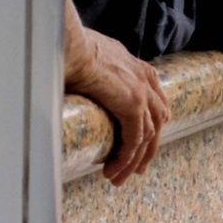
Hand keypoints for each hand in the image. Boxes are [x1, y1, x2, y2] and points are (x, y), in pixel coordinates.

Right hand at [64, 0, 168, 186]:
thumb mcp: (89, 61)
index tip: (142, 147)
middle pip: (155, 124)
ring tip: (117, 178)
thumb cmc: (67, 48)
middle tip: (136, 171)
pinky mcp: (133, 105)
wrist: (67, 44)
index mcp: (136, 68)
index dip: (149, 128)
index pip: (154, 104)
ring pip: (145, 138)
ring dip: (130, 162)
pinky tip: (112, 170)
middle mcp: (144, 80)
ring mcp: (142, 93)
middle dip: (145, 151)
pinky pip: (134, 141)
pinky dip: (124, 159)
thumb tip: (77, 84)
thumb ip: (94, 74)